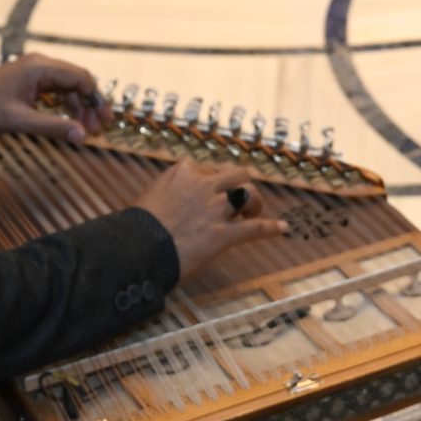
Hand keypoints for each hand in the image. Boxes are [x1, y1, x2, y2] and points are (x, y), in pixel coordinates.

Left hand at [0, 52, 111, 143]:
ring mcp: (34, 71)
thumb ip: (52, 127)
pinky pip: (55, 90)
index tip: (105, 120)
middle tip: (98, 129)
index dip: (96, 99)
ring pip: (67, 86)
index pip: (80, 77)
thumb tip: (82, 137)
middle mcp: (41, 64)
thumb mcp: (19, 120)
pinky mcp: (29, 81)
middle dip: (89, 105)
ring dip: (78, 106)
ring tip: (85, 129)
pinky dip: (64, 105)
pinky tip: (69, 121)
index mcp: (40, 67)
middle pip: (76, 81)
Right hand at [131, 161, 285, 278]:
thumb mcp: (150, 196)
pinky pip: (254, 228)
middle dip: (240, 186)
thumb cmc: (137, 227)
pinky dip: (271, 228)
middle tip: (238, 201)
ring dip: (254, 203)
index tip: (212, 194)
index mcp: (184, 172)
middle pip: (236, 175)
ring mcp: (215, 209)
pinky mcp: (224, 234)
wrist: (137, 250)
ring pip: (249, 195)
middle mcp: (203, 185)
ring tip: (254, 212)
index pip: (208, 170)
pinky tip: (283, 229)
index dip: (213, 184)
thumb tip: (174, 197)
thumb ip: (169, 191)